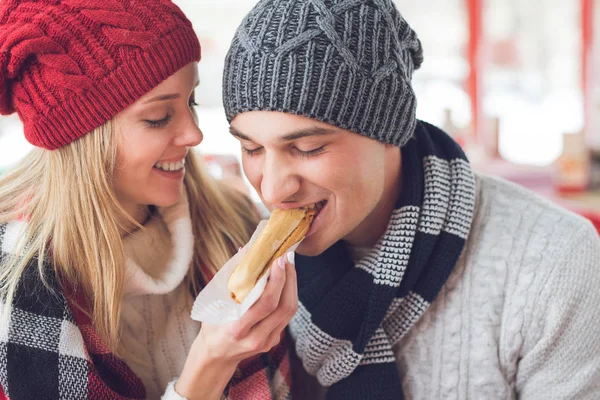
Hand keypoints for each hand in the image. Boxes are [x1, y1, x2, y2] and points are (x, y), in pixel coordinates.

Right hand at [175, 252, 296, 399]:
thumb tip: (246, 250)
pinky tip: (283, 281)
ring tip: (287, 266)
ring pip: (289, 311)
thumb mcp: (214, 303)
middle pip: (284, 307)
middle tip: (285, 258)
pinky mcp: (274, 341)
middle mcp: (255, 338)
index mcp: (237, 329)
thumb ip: (230, 277)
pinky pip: (286, 315)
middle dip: (289, 279)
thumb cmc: (212, 325)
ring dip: (292, 285)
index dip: (276, 281)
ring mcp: (267, 341)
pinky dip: (287, 295)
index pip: (266, 304)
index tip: (278, 261)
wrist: (216, 356)